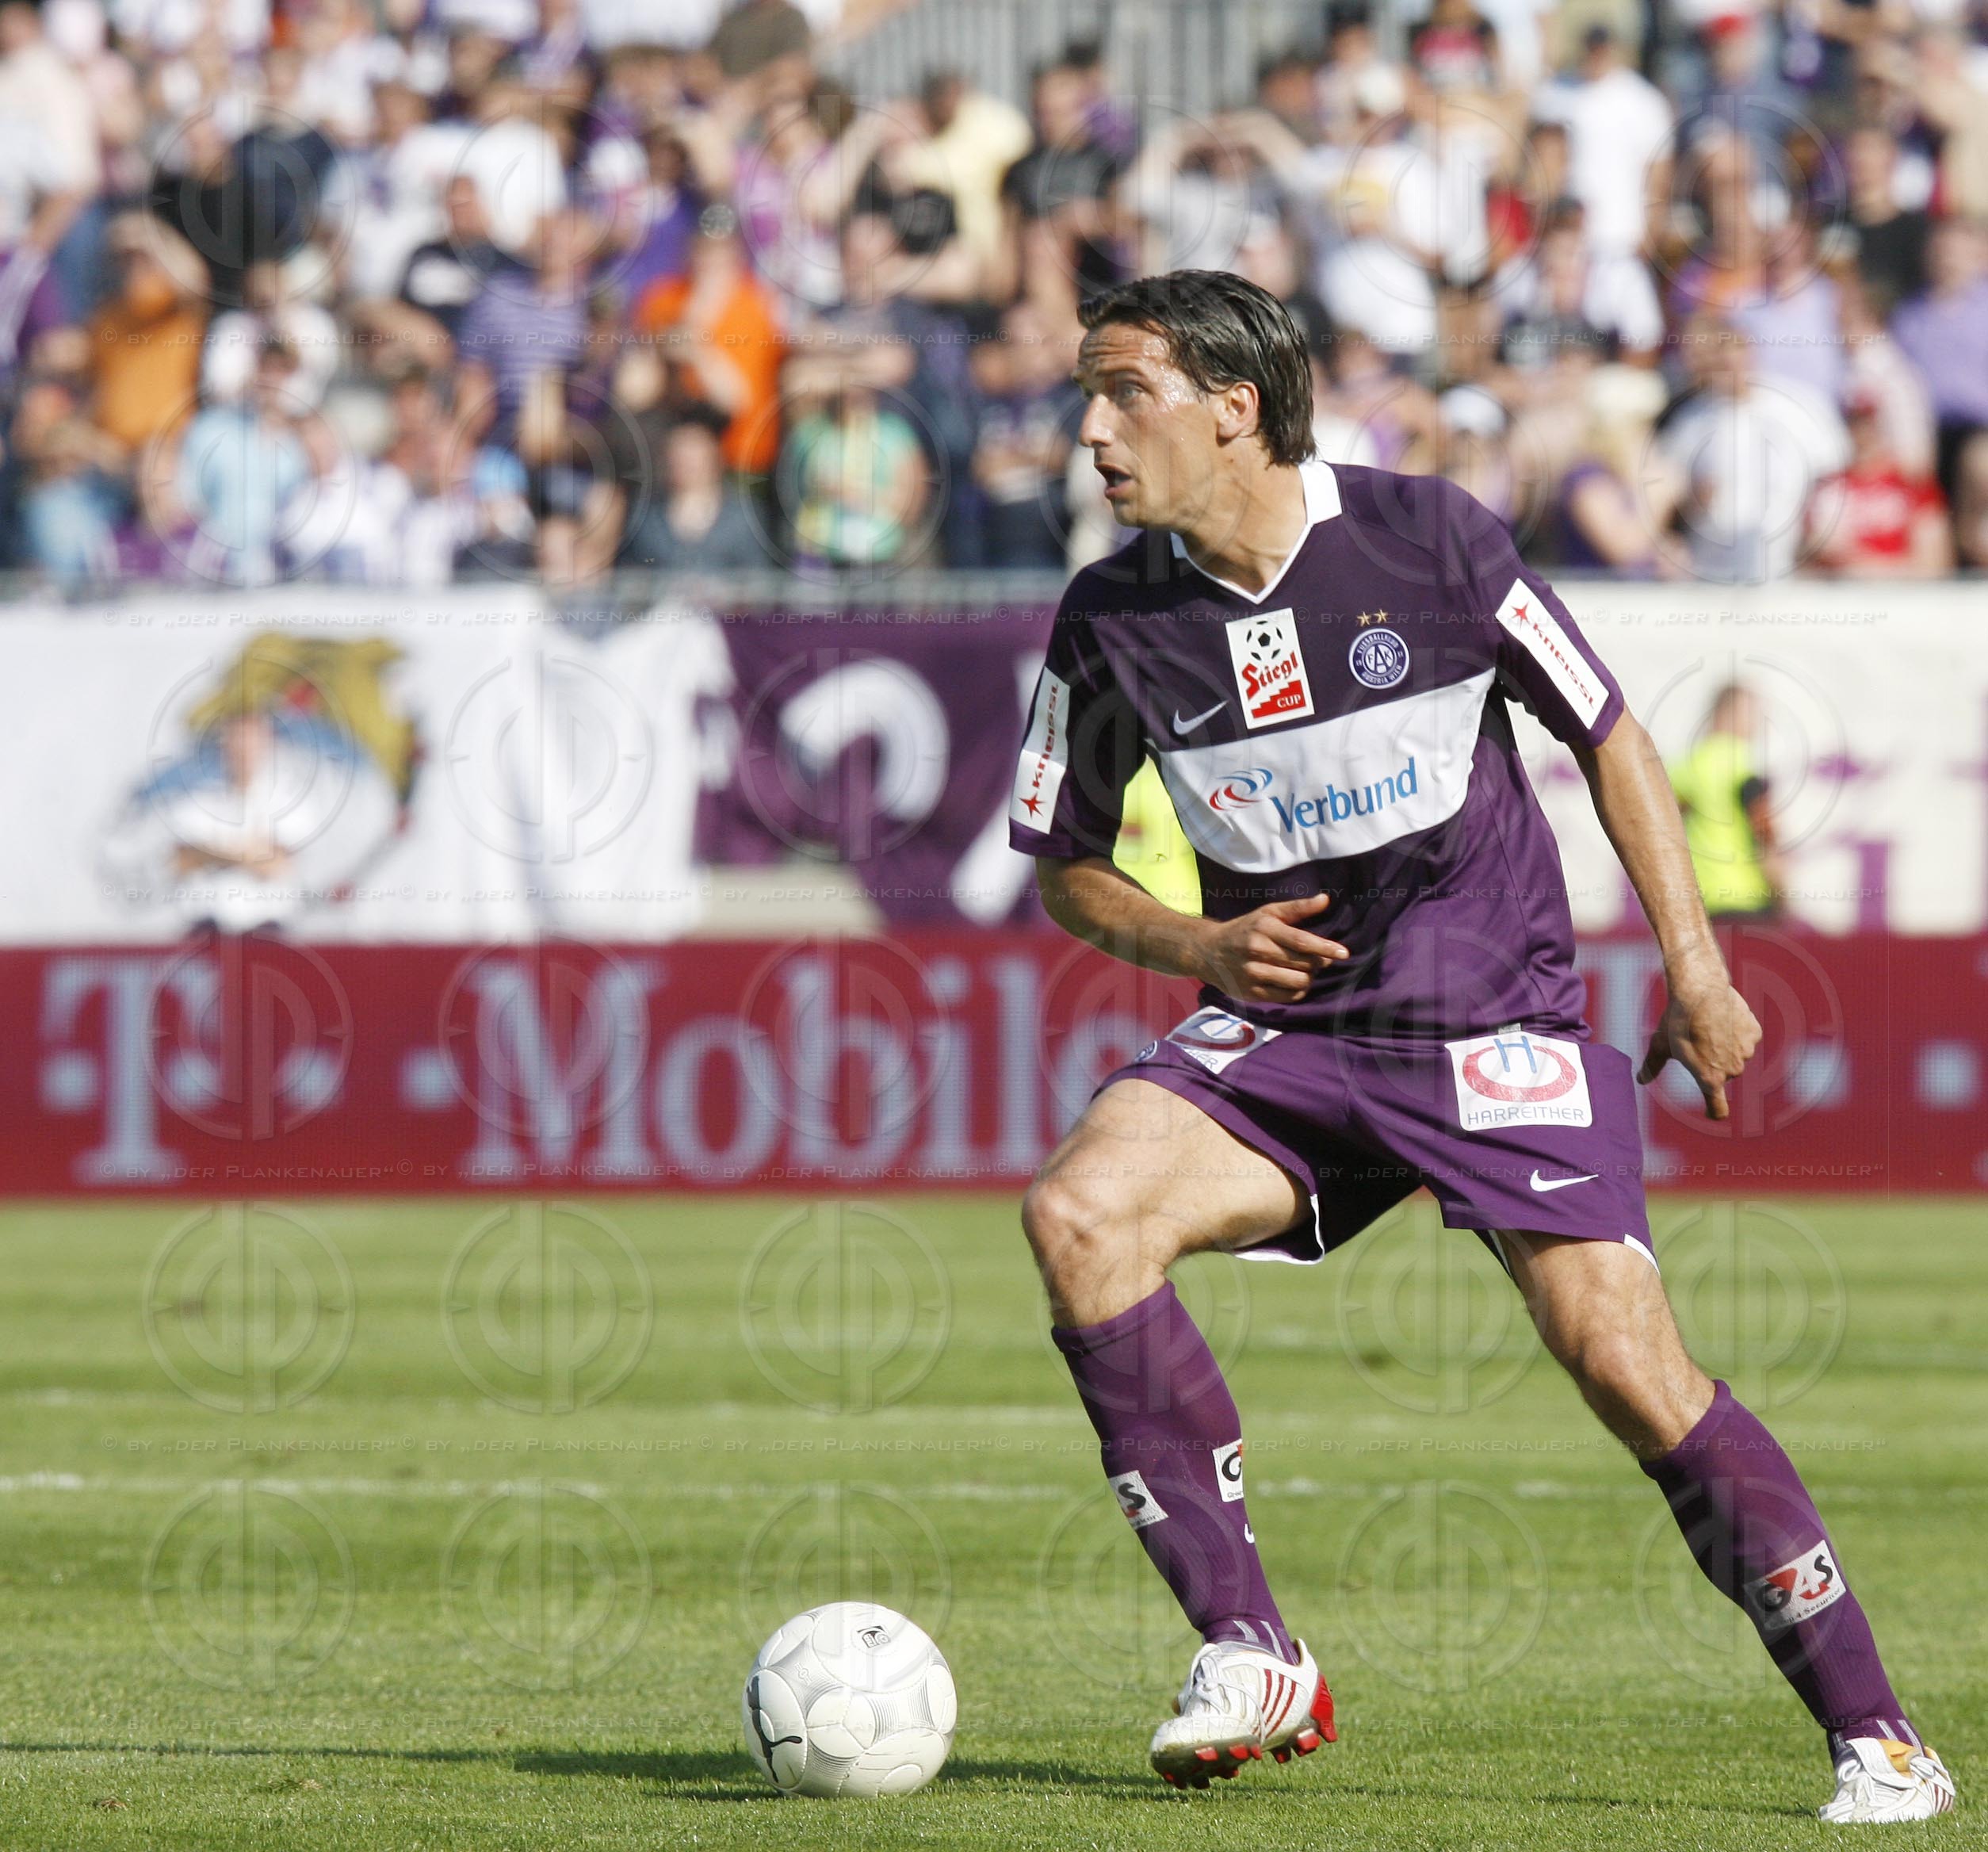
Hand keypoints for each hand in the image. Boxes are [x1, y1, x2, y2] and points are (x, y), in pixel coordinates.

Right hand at [1191, 895, 1348, 1004]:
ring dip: (1309, 978)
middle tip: (1318, 960)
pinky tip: (1294, 982)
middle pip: (1303, 963)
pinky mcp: (1252, 993)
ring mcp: (1254, 974)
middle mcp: (1258, 951)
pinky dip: (1298, 990)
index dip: (1324, 948)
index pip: (1301, 941)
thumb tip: (1325, 899)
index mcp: (1264, 929)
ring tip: (1306, 971)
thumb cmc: (1245, 929)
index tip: (1343, 953)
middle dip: (1317, 963)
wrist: (1209, 951)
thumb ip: (1297, 908)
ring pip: (1298, 982)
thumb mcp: (1267, 913)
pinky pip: (1287, 996)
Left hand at [1637, 982, 1760, 1119]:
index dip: (1714, 1111)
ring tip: (1708, 1027)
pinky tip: (1722, 1017)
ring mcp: (1746, 1052)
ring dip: (1724, 1047)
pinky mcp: (1754, 1034)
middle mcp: (1732, 1070)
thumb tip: (1640, 1080)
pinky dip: (1736, 1031)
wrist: (1701, 991)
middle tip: (1696, 1043)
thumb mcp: (1660, 1046)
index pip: (1718, 1108)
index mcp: (1709, 1079)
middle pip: (1722, 1074)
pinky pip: (1745, 1037)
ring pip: (1735, 1055)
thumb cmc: (1677, 1021)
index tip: (1711, 1112)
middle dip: (1711, 1064)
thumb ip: (1652, 1067)